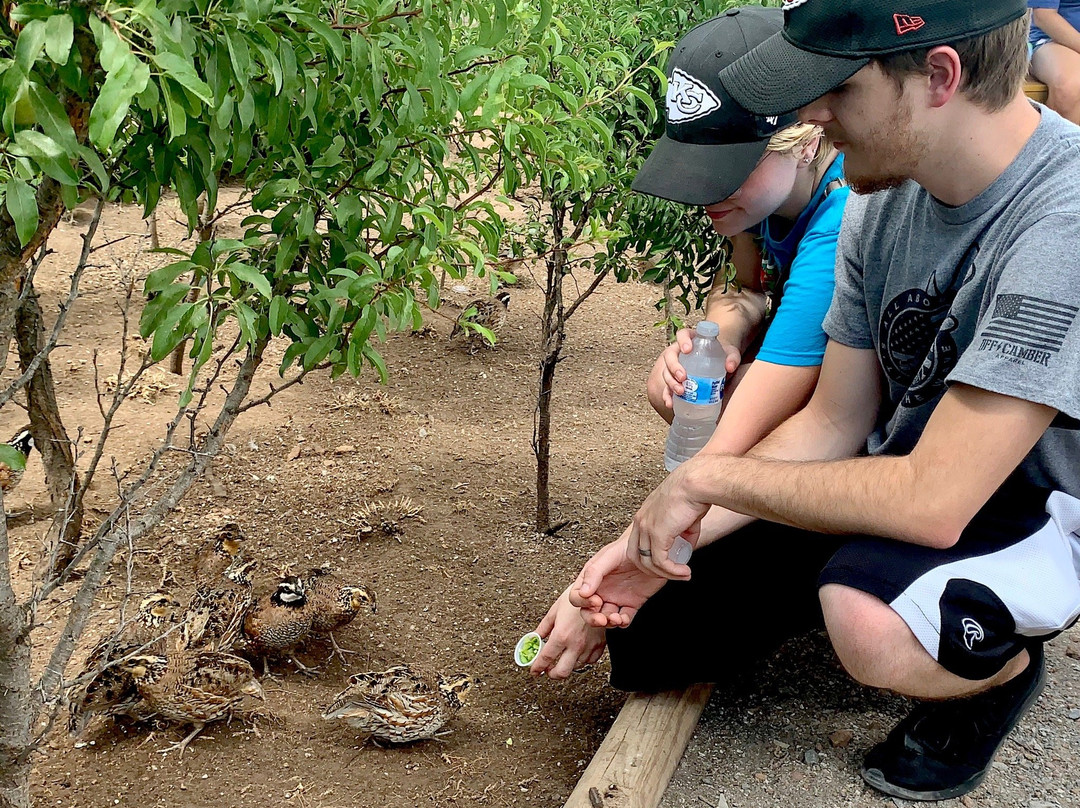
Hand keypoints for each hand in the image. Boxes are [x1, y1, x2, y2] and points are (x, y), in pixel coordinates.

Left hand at [530, 587, 606, 678]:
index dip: (537, 668)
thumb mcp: (555, 610)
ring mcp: (589, 646)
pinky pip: (590, 661)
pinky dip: (582, 660)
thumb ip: (543, 627)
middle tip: (547, 669)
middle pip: (562, 672)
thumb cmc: (577, 598)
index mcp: (561, 635)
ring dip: (567, 665)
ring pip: (576, 668)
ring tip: (562, 658)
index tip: (534, 670)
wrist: (599, 593)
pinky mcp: (600, 645)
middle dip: (552, 674)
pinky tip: (577, 652)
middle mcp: (575, 644)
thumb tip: (534, 637)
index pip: (545, 659)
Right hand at [569, 536, 668, 628]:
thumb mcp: (608, 556)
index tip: (594, 600)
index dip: (582, 602)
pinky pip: (624, 618)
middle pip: (589, 612)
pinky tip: (624, 618)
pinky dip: (623, 622)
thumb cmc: (627, 548)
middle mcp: (601, 590)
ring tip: (615, 618)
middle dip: (593, 619)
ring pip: (606, 618)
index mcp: (591, 579)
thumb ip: (594, 573)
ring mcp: (616, 598)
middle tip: (601, 619)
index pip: (577, 596)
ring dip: (608, 622)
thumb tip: (583, 592)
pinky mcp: (632, 603)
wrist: (651, 549)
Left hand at [625, 457, 710, 578]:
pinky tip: (684, 571)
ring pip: (647, 562)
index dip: (650, 558)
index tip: (667, 564)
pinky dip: (672, 571)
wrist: (695, 483)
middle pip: (635, 556)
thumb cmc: (693, 493)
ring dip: (666, 574)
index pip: (637, 544)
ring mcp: (646, 528)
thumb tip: (686, 548)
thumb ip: (683, 534)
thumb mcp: (685, 518)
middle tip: (671, 575)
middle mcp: (641, 521)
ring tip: (682, 575)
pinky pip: (660, 561)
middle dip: (653, 571)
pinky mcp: (657, 533)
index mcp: (645, 515)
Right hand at [656, 328, 740, 409]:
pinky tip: (670, 403)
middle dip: (674, 367)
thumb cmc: (723, 355)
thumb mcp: (731, 353)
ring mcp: (675, 366)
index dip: (682, 340)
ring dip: (670, 382)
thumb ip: (733, 358)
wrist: (720, 365)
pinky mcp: (674, 380)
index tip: (687, 350)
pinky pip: (667, 387)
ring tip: (681, 391)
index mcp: (691, 339)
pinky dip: (667, 395)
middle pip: (670, 355)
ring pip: (666, 372)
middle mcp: (679, 351)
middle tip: (683, 377)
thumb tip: (729, 367)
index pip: (682, 334)